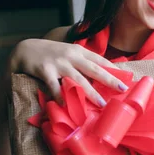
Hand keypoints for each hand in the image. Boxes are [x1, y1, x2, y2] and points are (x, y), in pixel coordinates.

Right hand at [10, 39, 126, 106]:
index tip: (127, 78)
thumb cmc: (52, 54)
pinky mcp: (45, 70)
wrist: (26, 49)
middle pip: (94, 69)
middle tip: (121, 89)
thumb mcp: (70, 53)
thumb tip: (104, 76)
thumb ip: (84, 63)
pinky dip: (60, 95)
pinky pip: (54, 85)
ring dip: (90, 93)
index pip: (100, 60)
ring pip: (77, 79)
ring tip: (101, 103)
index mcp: (79, 51)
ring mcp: (58, 62)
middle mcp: (71, 56)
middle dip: (109, 80)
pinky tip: (66, 105)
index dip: (114, 69)